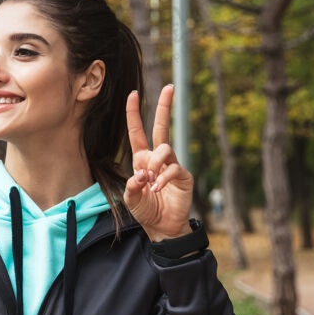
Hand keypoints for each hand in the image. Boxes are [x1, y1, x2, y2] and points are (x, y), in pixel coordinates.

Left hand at [124, 84, 193, 241]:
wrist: (162, 227)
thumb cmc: (145, 211)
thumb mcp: (130, 199)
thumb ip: (131, 186)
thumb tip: (141, 173)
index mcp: (142, 159)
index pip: (137, 132)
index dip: (133, 114)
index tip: (132, 94)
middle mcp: (158, 158)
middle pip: (161, 127)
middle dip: (164, 106)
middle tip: (169, 87)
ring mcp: (172, 165)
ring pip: (164, 148)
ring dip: (154, 163)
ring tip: (149, 182)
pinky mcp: (183, 176)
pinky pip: (172, 169)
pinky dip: (162, 178)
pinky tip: (157, 188)